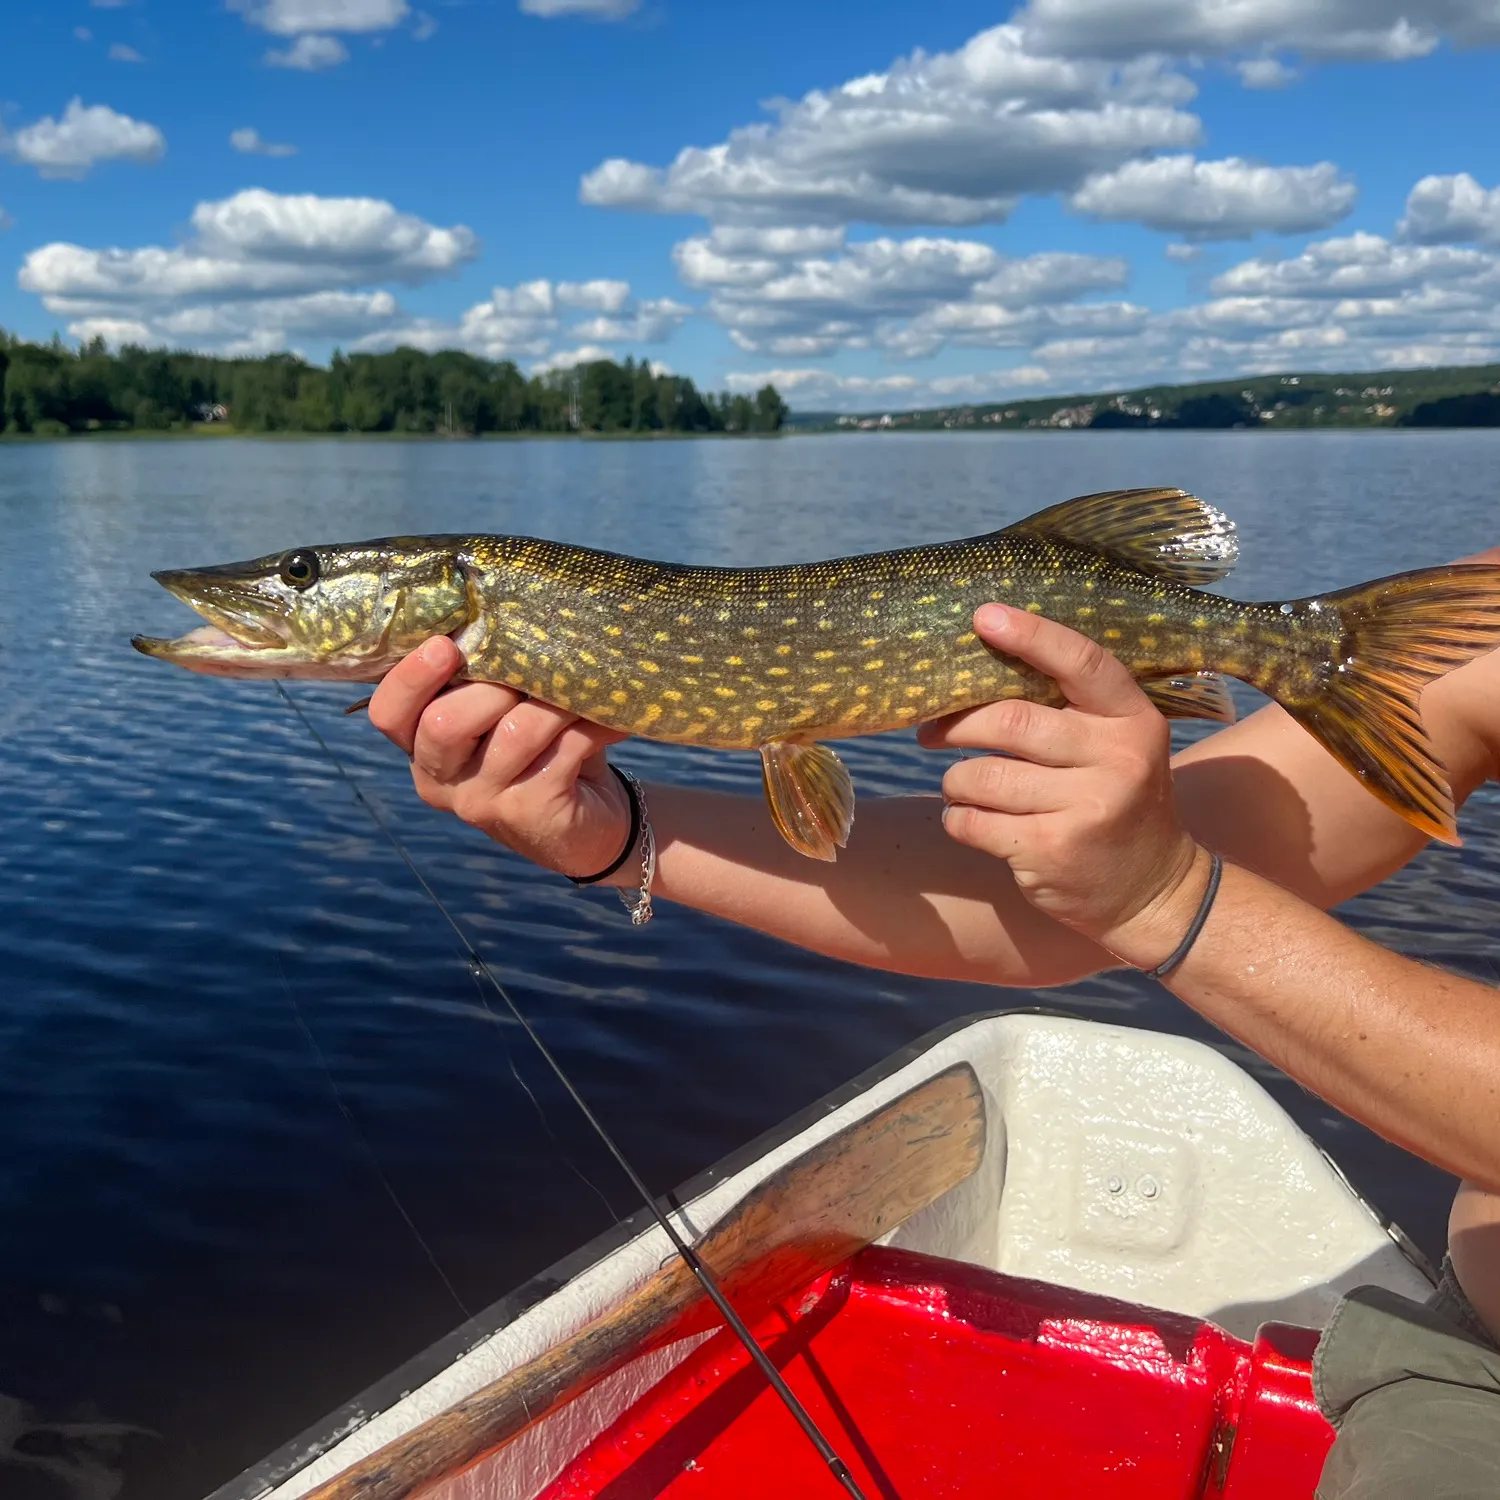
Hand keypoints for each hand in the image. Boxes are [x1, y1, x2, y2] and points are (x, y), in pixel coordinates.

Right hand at [367, 638, 633, 878]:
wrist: (585, 823)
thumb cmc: (539, 750)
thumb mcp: (505, 711)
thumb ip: (490, 676)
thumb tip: (513, 609)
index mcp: (422, 746)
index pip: (389, 714)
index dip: (410, 677)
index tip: (445, 644)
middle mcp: (441, 779)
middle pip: (444, 723)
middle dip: (494, 685)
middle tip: (536, 667)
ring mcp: (482, 802)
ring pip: (514, 732)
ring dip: (555, 702)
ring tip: (585, 687)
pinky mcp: (530, 814)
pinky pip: (561, 752)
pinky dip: (591, 727)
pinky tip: (614, 719)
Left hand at [919, 603, 1212, 965]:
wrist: (1152, 892)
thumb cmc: (1116, 802)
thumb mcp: (1116, 747)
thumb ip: (1069, 709)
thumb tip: (977, 669)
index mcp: (1133, 721)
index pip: (1081, 662)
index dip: (1030, 635)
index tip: (983, 617)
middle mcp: (1116, 760)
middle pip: (1010, 722)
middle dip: (958, 725)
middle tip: (932, 731)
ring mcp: (1086, 808)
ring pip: (982, 776)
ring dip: (956, 780)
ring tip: (962, 787)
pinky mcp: (1051, 851)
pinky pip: (973, 821)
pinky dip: (958, 818)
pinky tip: (971, 820)